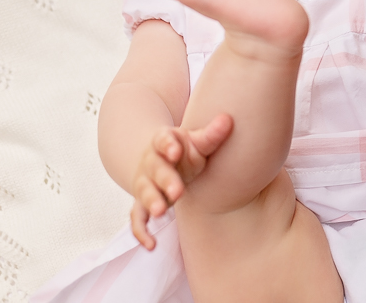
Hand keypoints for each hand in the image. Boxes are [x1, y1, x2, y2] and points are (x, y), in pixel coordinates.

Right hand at [129, 114, 232, 249]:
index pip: (162, 140)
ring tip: (161, 211)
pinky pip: (137, 218)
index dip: (167, 145)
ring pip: (143, 192)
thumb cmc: (184, 150)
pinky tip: (151, 245)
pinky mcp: (141, 203)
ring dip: (151, 202)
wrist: (162, 162)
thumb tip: (229, 119)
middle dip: (165, 180)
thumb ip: (211, 135)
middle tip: (178, 191)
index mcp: (163, 142)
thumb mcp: (197, 141)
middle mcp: (149, 162)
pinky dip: (141, 231)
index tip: (176, 151)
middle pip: (155, 170)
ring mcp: (144, 183)